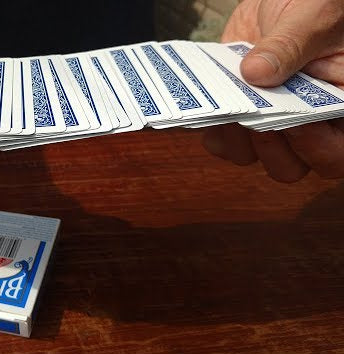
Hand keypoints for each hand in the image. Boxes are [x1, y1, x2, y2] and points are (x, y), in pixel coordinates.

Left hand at [203, 0, 343, 181]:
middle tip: (254, 119)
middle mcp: (309, 124)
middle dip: (270, 148)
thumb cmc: (314, 7)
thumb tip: (256, 73)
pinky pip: (224, 142)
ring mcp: (271, 124)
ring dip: (237, 141)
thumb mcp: (311, 16)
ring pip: (253, 159)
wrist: (283, 4)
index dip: (317, 147)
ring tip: (228, 111)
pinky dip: (213, 131)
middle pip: (292, 167)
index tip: (296, 124)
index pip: (338, 151)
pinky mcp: (239, 117)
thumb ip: (290, 45)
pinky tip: (206, 113)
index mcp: (339, 104)